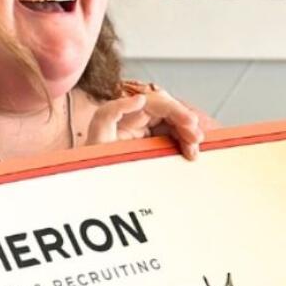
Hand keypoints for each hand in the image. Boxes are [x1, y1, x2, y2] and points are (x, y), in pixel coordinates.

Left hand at [85, 87, 203, 159]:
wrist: (89, 187)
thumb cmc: (90, 162)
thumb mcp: (96, 135)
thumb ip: (112, 111)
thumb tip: (140, 98)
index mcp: (124, 113)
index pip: (156, 103)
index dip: (176, 109)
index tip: (190, 122)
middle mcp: (135, 120)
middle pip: (168, 113)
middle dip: (185, 123)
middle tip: (197, 139)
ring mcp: (143, 133)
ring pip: (173, 127)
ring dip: (187, 136)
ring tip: (194, 152)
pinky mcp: (148, 147)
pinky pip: (171, 140)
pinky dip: (183, 145)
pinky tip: (190, 154)